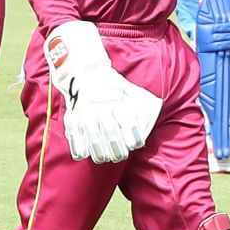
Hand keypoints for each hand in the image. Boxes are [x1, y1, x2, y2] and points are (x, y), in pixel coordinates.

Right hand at [44, 21, 162, 163]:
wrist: (83, 71)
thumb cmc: (109, 84)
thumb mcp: (126, 88)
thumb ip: (140, 101)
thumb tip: (157, 107)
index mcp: (117, 102)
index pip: (128, 125)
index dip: (133, 139)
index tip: (134, 145)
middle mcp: (101, 108)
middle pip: (112, 136)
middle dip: (117, 151)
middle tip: (120, 156)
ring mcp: (85, 114)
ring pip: (94, 140)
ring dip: (100, 153)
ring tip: (104, 158)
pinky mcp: (72, 117)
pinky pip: (75, 137)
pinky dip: (79, 149)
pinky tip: (83, 154)